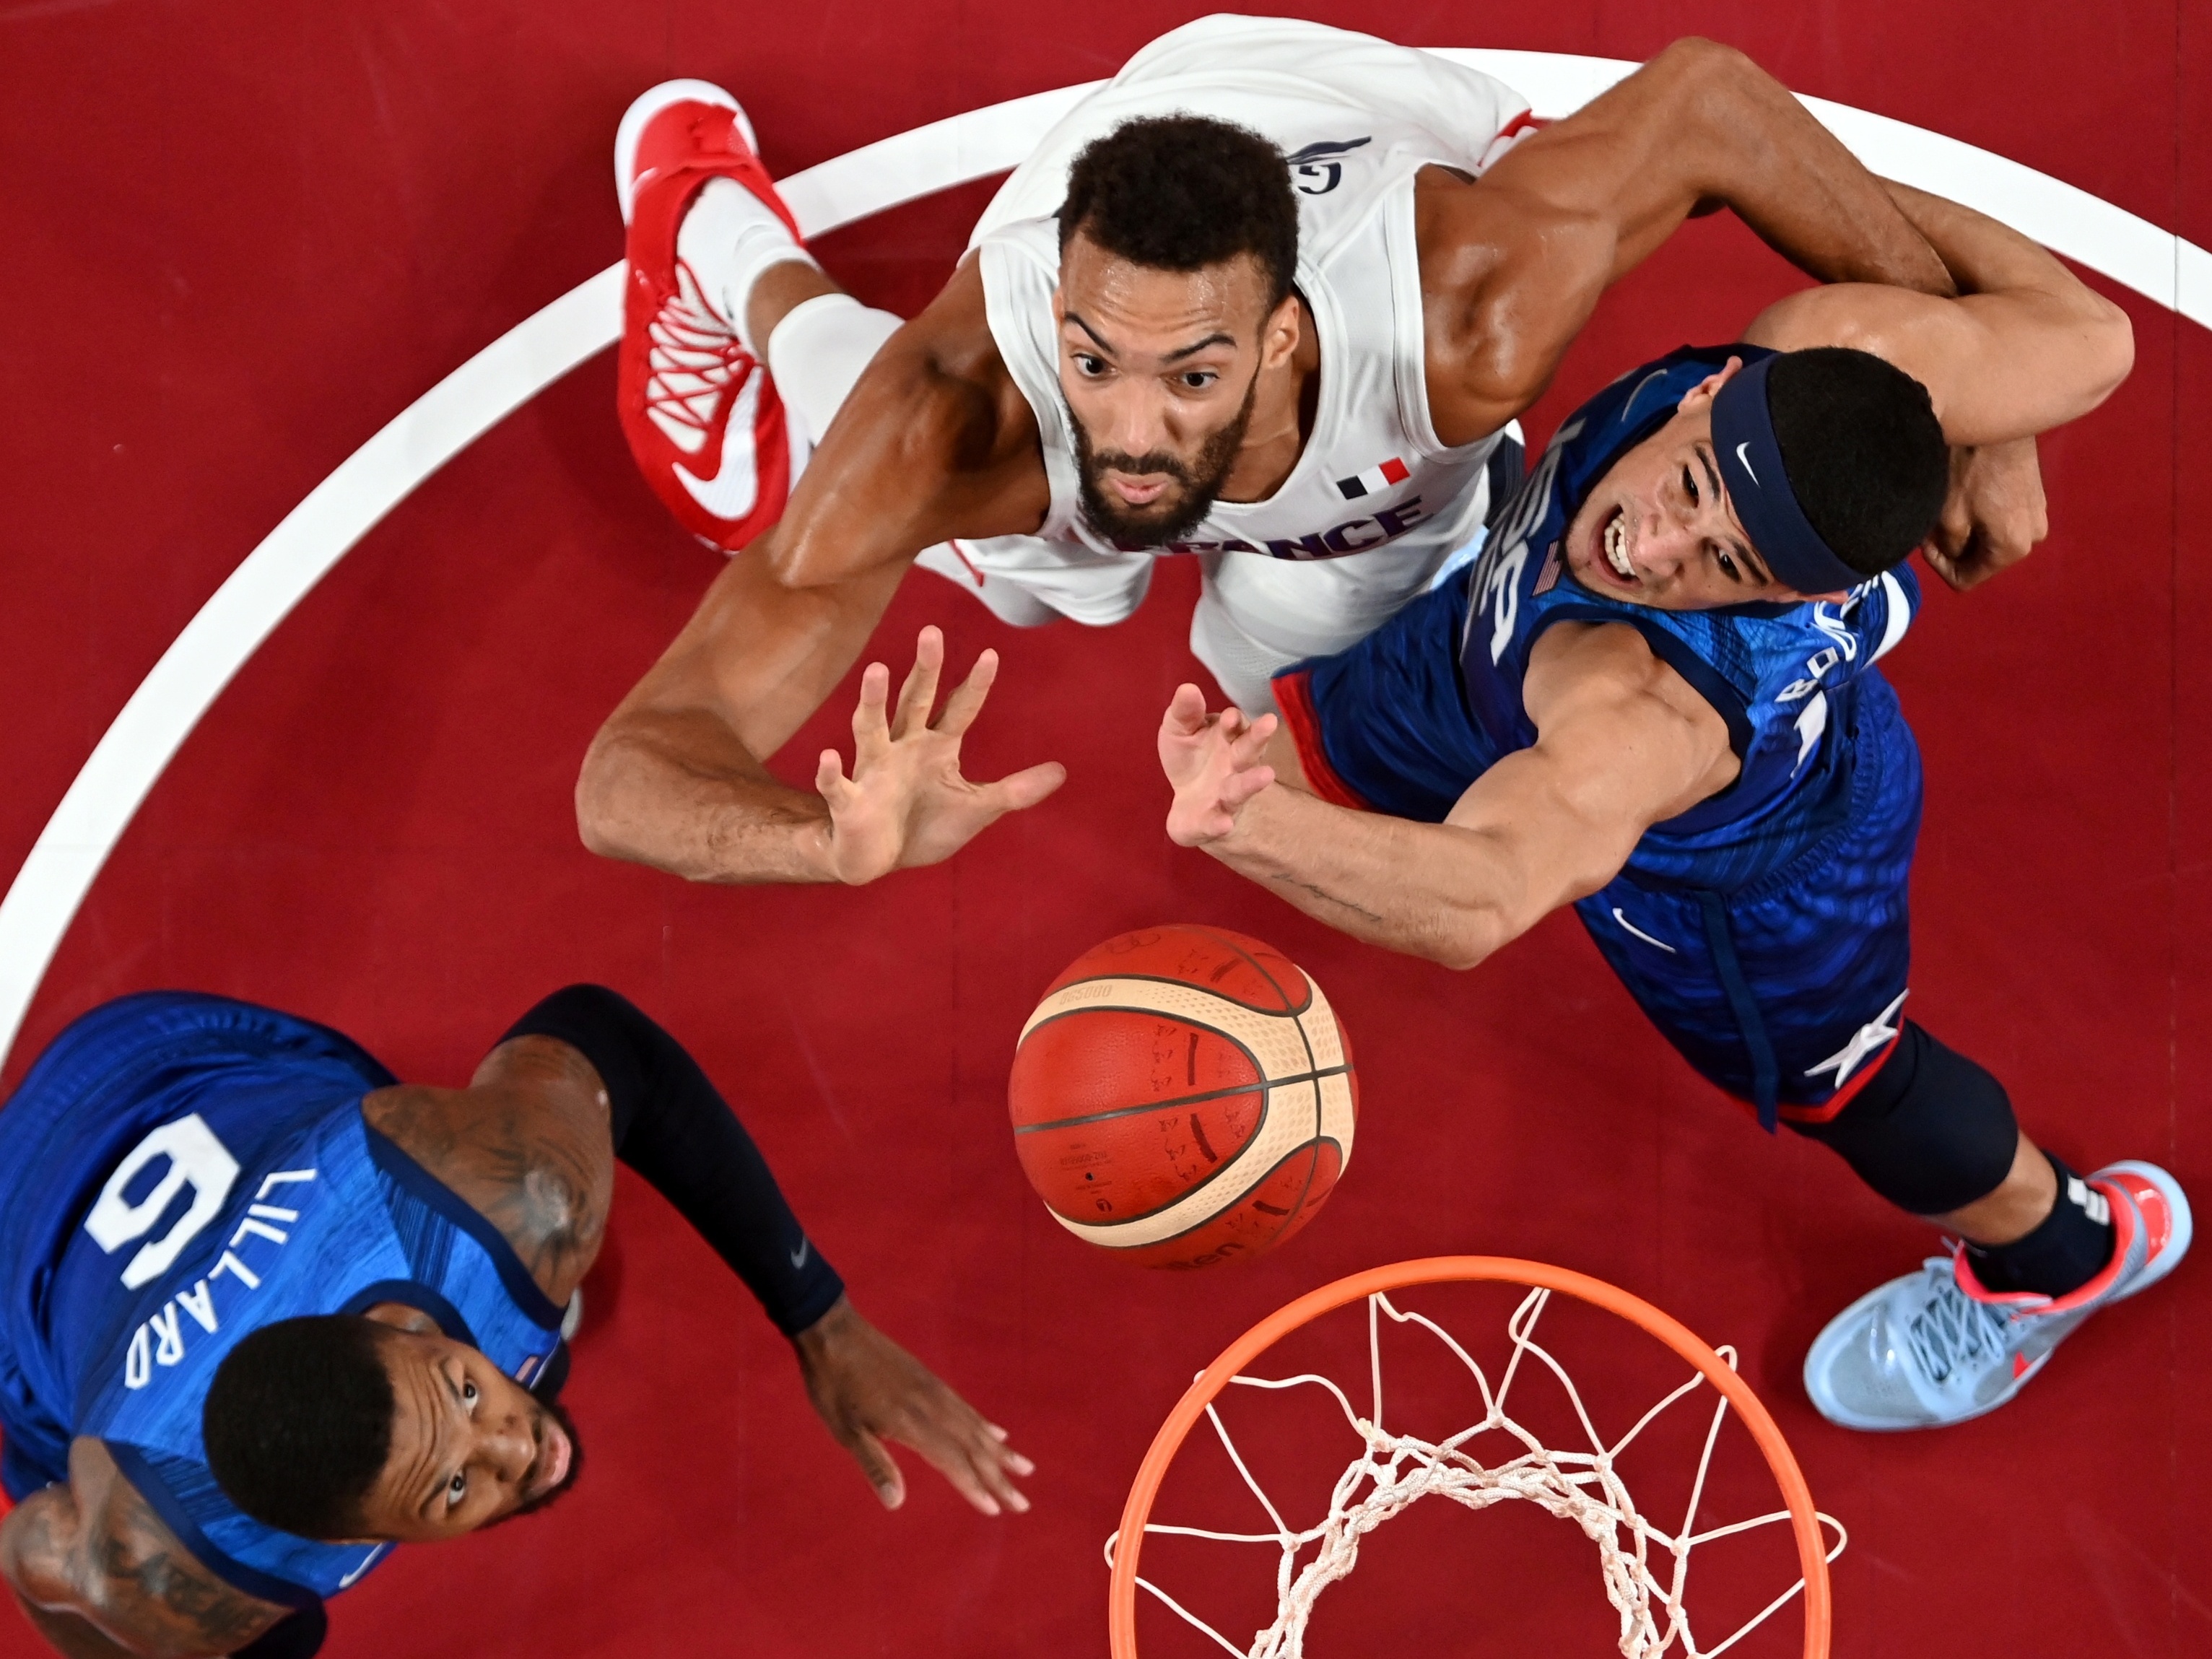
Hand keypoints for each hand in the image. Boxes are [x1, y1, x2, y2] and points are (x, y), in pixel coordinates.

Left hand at [792, 1298, 1033, 1516]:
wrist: (834, 1331)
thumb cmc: (833, 1385)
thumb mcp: (844, 1430)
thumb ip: (874, 1464)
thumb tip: (896, 1503)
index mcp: (911, 1422)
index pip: (953, 1461)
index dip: (974, 1486)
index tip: (997, 1509)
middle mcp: (931, 1406)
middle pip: (973, 1447)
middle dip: (999, 1477)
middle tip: (1023, 1503)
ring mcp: (934, 1390)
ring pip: (975, 1426)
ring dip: (1000, 1452)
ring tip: (1025, 1468)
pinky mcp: (930, 1379)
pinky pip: (966, 1408)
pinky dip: (985, 1425)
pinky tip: (997, 1433)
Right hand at [815, 627, 1064, 883]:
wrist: (881, 860)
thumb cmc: (926, 826)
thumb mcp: (977, 808)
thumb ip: (1015, 790)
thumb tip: (1061, 771)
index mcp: (936, 747)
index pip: (959, 709)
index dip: (974, 685)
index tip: (991, 654)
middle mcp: (903, 748)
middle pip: (914, 701)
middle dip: (923, 669)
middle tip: (931, 632)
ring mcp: (873, 771)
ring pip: (871, 729)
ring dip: (874, 701)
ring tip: (877, 670)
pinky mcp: (850, 802)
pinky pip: (837, 785)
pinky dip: (831, 774)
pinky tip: (828, 758)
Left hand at [1159, 683, 1276, 846]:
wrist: (1190, 805)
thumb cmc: (1190, 758)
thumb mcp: (1179, 730)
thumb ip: (1184, 712)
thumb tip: (1188, 688)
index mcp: (1228, 738)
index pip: (1236, 726)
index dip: (1234, 721)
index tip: (1230, 716)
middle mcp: (1235, 765)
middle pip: (1249, 750)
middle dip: (1258, 737)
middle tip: (1269, 723)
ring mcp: (1226, 794)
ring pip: (1241, 788)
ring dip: (1252, 782)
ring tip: (1267, 776)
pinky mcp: (1212, 820)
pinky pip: (1217, 822)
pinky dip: (1220, 824)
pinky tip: (1224, 823)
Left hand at [1922, 438, 2047, 590]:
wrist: (1995, 416)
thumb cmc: (1969, 466)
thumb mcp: (1948, 517)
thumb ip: (1950, 548)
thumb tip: (1953, 553)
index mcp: (2013, 548)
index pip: (1966, 579)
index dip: (1939, 565)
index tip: (1925, 542)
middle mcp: (2033, 536)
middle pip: (1979, 559)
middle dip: (1951, 546)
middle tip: (1931, 524)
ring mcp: (2037, 514)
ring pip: (1989, 538)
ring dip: (1964, 529)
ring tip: (1945, 507)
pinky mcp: (2034, 496)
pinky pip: (2001, 519)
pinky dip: (1979, 514)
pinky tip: (1963, 493)